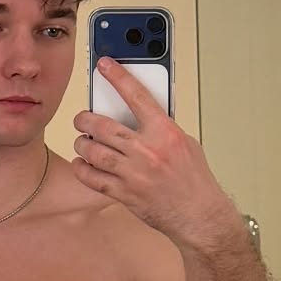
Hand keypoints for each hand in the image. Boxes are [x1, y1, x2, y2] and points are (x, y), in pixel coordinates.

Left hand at [71, 58, 239, 248]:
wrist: (199, 215)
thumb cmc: (194, 180)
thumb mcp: (185, 143)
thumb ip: (160, 128)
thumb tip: (136, 117)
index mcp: (165, 133)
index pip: (136, 96)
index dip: (118, 76)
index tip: (104, 64)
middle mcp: (147, 151)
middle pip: (103, 126)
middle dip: (85, 119)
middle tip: (82, 118)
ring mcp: (134, 173)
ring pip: (93, 151)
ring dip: (82, 144)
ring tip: (82, 141)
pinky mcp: (125, 193)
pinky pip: (93, 178)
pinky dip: (82, 169)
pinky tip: (82, 164)